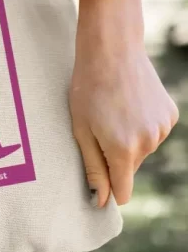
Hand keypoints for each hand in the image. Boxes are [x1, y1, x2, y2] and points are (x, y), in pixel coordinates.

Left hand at [69, 0, 178, 206]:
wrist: (112, 51)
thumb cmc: (87, 89)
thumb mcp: (80, 129)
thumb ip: (93, 167)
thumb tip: (101, 200)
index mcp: (122, 149)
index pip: (123, 190)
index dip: (110, 190)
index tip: (99, 188)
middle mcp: (148, 143)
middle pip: (129, 167)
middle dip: (114, 157)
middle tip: (98, 127)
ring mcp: (163, 128)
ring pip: (142, 149)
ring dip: (128, 140)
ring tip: (113, 111)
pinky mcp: (170, 115)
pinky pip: (153, 132)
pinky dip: (141, 125)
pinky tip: (129, 104)